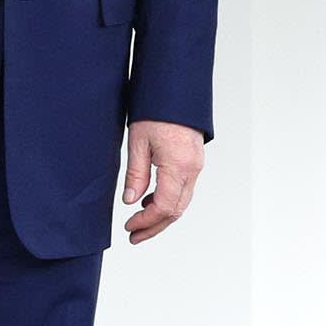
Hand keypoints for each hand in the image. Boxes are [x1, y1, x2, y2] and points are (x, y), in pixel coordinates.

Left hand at [121, 120, 204, 243]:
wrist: (176, 90)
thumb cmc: (156, 111)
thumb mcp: (138, 142)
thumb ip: (135, 174)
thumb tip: (129, 201)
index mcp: (178, 167)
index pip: (164, 208)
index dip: (146, 222)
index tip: (129, 227)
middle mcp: (192, 170)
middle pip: (176, 210)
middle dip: (154, 226)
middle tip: (134, 236)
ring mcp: (196, 166)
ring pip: (182, 202)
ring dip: (162, 215)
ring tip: (139, 221)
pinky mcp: (194, 161)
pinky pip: (184, 189)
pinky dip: (169, 200)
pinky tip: (151, 200)